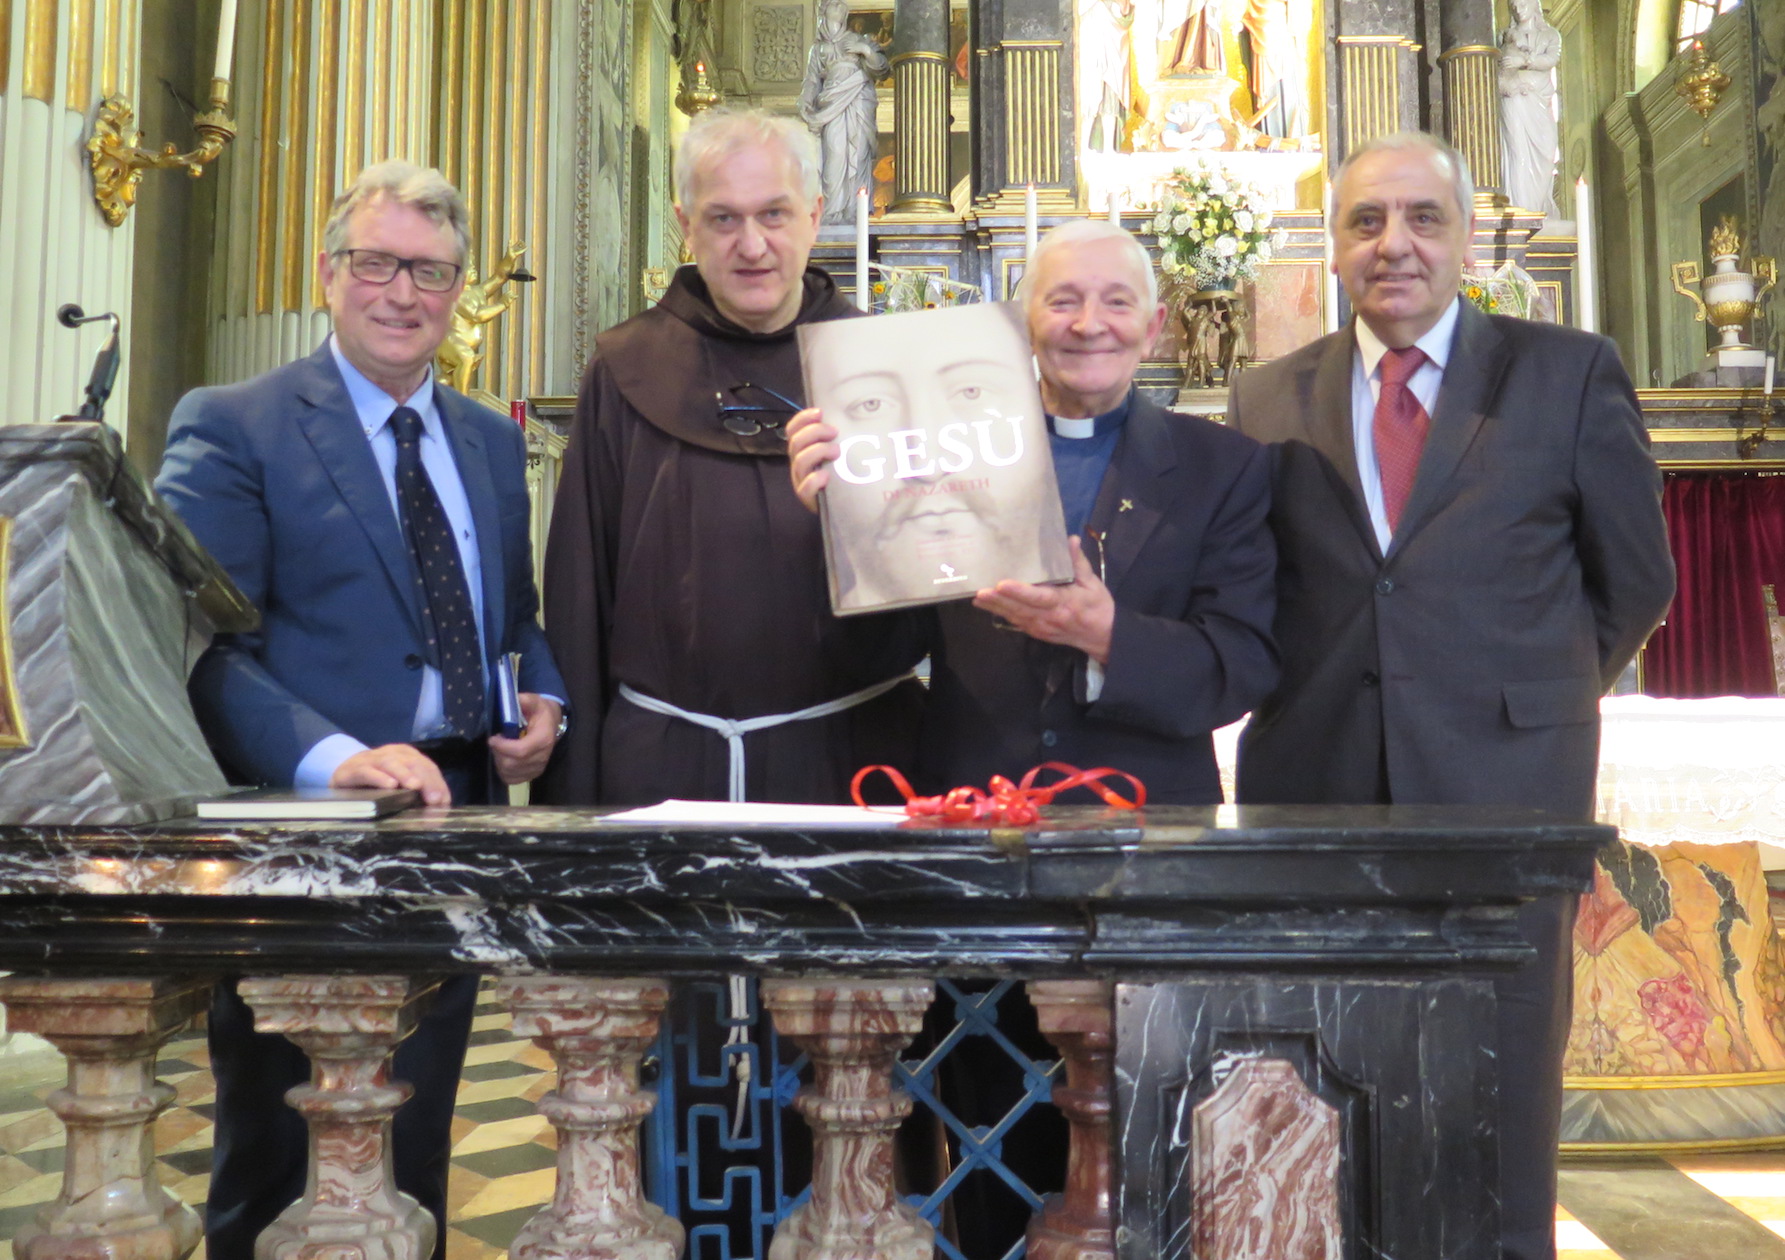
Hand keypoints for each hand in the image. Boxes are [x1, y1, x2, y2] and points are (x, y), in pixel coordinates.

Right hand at [332, 744, 452, 806]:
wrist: (344, 771)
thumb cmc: (378, 780)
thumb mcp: (399, 782)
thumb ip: (417, 791)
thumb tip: (438, 806)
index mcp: (406, 755)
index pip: (427, 766)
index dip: (437, 783)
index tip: (442, 801)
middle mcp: (392, 753)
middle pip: (412, 763)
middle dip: (426, 780)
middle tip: (434, 799)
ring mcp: (372, 759)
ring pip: (392, 763)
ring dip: (405, 775)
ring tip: (415, 787)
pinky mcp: (355, 769)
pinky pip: (368, 771)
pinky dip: (380, 778)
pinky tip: (390, 785)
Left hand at [489, 693, 561, 784]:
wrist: (552, 724)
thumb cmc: (540, 713)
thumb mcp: (535, 701)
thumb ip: (524, 700)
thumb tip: (512, 700)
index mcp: (543, 739)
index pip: (520, 751)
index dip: (503, 747)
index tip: (492, 738)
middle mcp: (542, 757)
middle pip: (512, 764)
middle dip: (498, 753)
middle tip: (495, 742)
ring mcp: (537, 768)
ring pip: (509, 773)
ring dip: (499, 761)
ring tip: (500, 749)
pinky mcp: (532, 775)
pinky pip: (512, 779)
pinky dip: (503, 771)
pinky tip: (504, 758)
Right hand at [786, 407, 836, 513]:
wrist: (846, 509)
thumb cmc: (843, 477)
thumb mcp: (839, 455)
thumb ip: (840, 439)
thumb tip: (851, 419)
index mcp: (803, 450)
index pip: (793, 430)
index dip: (802, 419)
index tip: (820, 412)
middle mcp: (799, 464)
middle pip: (796, 442)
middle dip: (815, 432)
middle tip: (834, 432)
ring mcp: (802, 482)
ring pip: (800, 461)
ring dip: (818, 451)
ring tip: (837, 452)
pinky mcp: (808, 499)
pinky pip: (805, 488)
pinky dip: (814, 480)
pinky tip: (826, 476)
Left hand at [971, 536, 1115, 663]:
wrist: (1103, 637)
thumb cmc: (1098, 607)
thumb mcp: (1093, 583)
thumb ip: (1078, 562)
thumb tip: (1070, 539)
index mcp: (1064, 603)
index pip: (1039, 597)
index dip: (1019, 592)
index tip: (1002, 584)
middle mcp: (1049, 618)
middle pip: (1020, 609)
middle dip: (999, 601)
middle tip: (980, 591)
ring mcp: (1041, 628)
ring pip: (1015, 617)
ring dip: (995, 607)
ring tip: (977, 597)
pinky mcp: (1036, 632)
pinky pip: (1016, 622)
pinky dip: (1001, 613)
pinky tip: (987, 606)